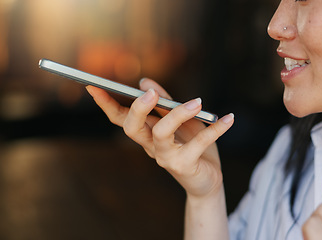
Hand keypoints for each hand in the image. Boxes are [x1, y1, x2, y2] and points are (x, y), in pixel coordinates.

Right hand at [85, 78, 233, 198]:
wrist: (208, 179)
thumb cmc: (193, 147)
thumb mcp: (181, 120)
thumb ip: (165, 102)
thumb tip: (145, 83)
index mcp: (147, 134)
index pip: (121, 119)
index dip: (106, 104)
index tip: (93, 86)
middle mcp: (151, 147)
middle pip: (133, 128)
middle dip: (138, 109)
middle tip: (151, 93)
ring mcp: (166, 158)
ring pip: (162, 134)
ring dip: (178, 114)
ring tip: (198, 102)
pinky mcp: (185, 166)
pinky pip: (199, 144)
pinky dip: (216, 129)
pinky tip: (229, 118)